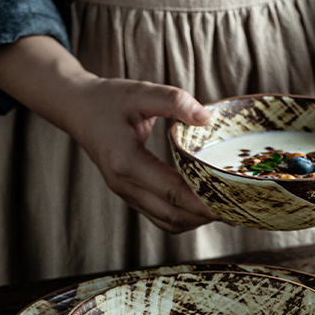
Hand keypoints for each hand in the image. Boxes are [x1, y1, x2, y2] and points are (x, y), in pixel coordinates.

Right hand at [67, 77, 219, 232]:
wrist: (76, 109)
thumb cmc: (108, 100)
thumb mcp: (139, 92)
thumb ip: (173, 100)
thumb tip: (206, 117)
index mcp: (126, 162)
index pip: (172, 193)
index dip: (203, 204)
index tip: (230, 207)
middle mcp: (124, 185)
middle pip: (173, 215)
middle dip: (206, 217)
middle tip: (237, 211)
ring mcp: (126, 194)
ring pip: (168, 222)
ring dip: (197, 221)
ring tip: (225, 211)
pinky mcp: (130, 197)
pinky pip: (161, 218)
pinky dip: (184, 218)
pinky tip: (203, 208)